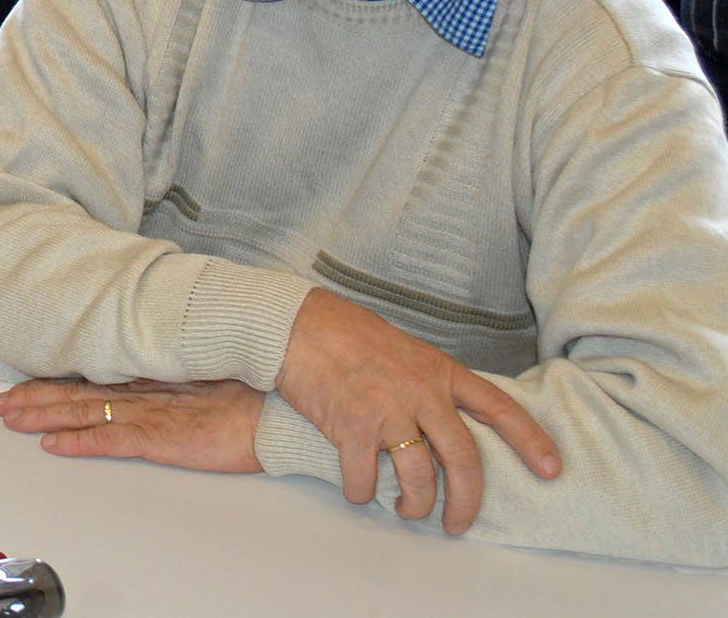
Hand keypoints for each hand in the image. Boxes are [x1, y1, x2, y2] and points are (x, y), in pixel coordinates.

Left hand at [0, 377, 265, 473]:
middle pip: (77, 392)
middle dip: (33, 397)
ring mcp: (151, 412)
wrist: (282, 402)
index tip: (24, 381)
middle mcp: (144, 389)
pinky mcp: (162, 437)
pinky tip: (54, 445)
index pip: (92, 376)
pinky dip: (79, 442)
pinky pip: (110, 440)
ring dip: (42, 416)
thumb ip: (178, 373)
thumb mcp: (208, 372)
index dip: (55, 380)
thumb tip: (161, 372)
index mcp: (153, 373)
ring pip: (83, 412)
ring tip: (10, 419)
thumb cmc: (256, 388)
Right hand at [277, 288, 560, 532]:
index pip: (499, 407)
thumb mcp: (404, 350)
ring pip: (419, 478)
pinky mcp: (352, 426)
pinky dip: (362, 492)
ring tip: (407, 511)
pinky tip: (359, 490)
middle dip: (466, 503)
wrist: (296, 324)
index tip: (552, 469)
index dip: (531, 440)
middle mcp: (421, 393)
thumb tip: (441, 420)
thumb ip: (428, 383)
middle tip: (458, 525)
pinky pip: (365, 477)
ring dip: (414, 505)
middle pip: (463, 460)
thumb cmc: (346, 334)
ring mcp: (388, 410)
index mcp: (440, 372)